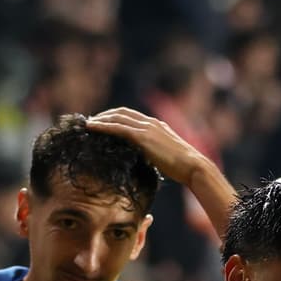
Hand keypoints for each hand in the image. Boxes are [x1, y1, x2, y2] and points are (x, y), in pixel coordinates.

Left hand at [87, 108, 206, 182]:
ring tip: (87, 124)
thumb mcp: (164, 157)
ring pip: (118, 117)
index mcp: (157, 126)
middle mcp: (151, 123)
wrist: (193, 166)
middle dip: (105, 115)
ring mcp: (147, 128)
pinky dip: (103, 126)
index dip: (116, 117)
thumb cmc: (182, 168)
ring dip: (100, 119)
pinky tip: (91, 128)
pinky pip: (118, 128)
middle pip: (122, 112)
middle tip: (91, 122)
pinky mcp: (143, 137)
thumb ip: (153, 153)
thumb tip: (144, 161)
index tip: (103, 122)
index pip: (132, 116)